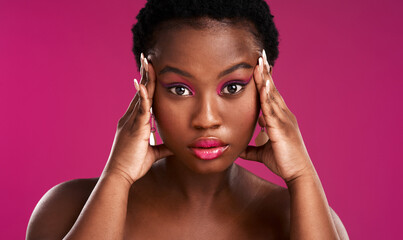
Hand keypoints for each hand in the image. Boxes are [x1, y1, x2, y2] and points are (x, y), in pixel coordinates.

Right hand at [102, 53, 172, 183]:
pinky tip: (142, 83)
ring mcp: (131, 122)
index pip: (142, 99)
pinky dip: (141, 96)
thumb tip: (175, 146)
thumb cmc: (133, 165)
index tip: (149, 73)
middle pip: (140, 92)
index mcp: (134, 122)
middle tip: (147, 58)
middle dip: (144, 75)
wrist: (120, 175)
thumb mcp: (152, 153)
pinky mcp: (134, 128)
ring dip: (144, 79)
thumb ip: (162, 147)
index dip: (146, 86)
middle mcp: (131, 118)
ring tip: (146, 62)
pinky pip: (139, 109)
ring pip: (140, 96)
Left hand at [239, 50, 314, 182]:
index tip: (259, 66)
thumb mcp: (262, 153)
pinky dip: (267, 95)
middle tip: (260, 54)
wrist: (298, 174)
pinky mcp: (282, 128)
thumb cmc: (283, 163)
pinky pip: (272, 108)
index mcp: (280, 118)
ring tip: (260, 61)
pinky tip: (263, 84)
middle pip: (272, 89)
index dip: (264, 80)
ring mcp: (284, 120)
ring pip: (272, 95)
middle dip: (265, 72)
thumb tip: (238, 149)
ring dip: (265, 78)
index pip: (270, 95)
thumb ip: (251, 148)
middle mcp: (284, 115)